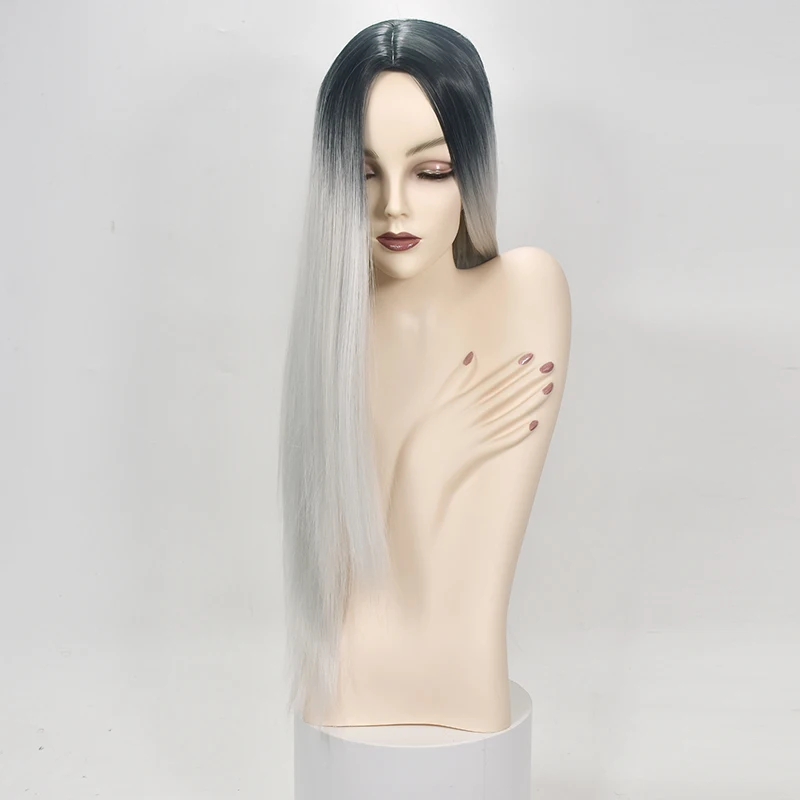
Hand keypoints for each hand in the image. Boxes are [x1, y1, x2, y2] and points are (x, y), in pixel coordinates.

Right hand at [396, 349, 556, 504]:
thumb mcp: (435, 405)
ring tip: (548, 388)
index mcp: (461, 404)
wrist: (419, 473)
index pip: (493, 382)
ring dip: (531, 402)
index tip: (529, 357)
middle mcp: (474, 418)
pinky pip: (505, 442)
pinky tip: (536, 423)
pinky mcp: (482, 454)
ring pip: (511, 416)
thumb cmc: (423, 438)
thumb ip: (454, 382)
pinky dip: (520, 433)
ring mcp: (480, 437)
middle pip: (506, 396)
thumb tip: (471, 357)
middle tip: (549, 367)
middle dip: (528, 380)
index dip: (512, 369)